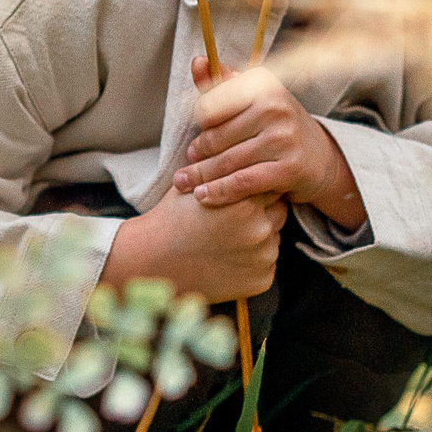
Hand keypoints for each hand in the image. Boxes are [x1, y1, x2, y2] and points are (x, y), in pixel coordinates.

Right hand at [99, 184, 283, 302]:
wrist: (153, 262)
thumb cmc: (172, 218)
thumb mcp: (196, 186)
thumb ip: (226, 172)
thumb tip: (249, 150)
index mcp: (245, 202)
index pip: (269, 185)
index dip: (255, 188)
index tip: (241, 194)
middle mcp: (260, 229)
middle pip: (278, 211)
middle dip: (262, 212)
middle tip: (234, 218)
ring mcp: (263, 258)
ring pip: (273, 238)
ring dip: (260, 237)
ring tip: (228, 240)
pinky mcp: (262, 280)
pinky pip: (266, 265)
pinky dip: (254, 262)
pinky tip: (228, 260)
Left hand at [174, 57, 365, 225]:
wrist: (319, 157)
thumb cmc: (276, 124)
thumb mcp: (252, 98)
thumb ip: (221, 82)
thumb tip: (197, 61)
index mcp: (262, 83)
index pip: (210, 106)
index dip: (197, 125)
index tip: (194, 138)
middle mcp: (275, 105)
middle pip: (217, 137)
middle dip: (196, 156)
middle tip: (184, 169)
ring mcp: (284, 137)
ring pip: (227, 162)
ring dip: (200, 176)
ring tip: (183, 183)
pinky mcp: (289, 167)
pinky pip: (243, 182)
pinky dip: (219, 191)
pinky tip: (203, 196)